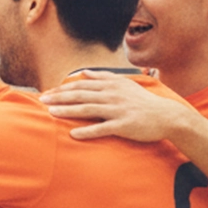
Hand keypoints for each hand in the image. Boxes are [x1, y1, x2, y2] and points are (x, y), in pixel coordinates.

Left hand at [37, 71, 194, 141]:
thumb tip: (83, 72)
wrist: (166, 116)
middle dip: (59, 97)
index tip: (46, 93)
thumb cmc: (142, 102)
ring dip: (68, 111)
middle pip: (81, 95)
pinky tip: (73, 134)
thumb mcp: (124, 84)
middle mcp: (112, 95)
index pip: (81, 85)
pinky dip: (87, 131)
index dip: (62, 89)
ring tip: (51, 114)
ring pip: (88, 109)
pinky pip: (102, 128)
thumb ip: (103, 77)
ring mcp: (118, 110)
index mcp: (111, 85)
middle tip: (41, 101)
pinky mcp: (124, 125)